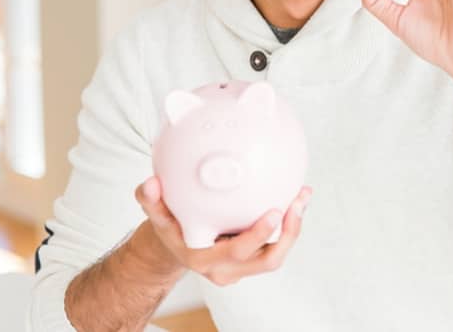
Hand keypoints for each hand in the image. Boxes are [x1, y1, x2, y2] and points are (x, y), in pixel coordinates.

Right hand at [134, 176, 311, 286]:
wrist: (177, 246)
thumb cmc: (170, 228)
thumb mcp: (156, 216)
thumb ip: (151, 201)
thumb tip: (150, 183)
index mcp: (205, 259)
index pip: (237, 252)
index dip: (258, 236)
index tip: (274, 211)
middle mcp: (227, 269)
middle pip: (267, 259)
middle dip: (288, 234)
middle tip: (296, 203)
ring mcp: (242, 267)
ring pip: (276, 254)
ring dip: (294, 228)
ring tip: (302, 196)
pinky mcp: (252, 258)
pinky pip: (276, 244)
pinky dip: (289, 223)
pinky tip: (296, 195)